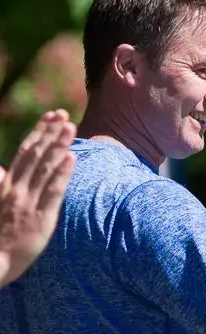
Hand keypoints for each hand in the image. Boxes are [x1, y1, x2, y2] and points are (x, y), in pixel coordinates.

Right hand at [1, 110, 75, 285]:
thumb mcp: (1, 203)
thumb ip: (3, 183)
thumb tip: (3, 167)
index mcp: (7, 185)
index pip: (25, 152)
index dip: (39, 133)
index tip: (51, 117)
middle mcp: (17, 190)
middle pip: (35, 155)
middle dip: (50, 133)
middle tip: (64, 114)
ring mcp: (28, 203)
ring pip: (45, 169)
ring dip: (58, 146)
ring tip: (70, 127)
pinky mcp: (41, 218)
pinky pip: (52, 192)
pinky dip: (61, 174)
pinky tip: (71, 158)